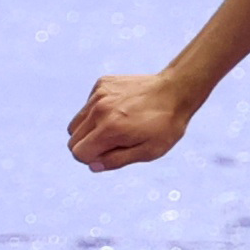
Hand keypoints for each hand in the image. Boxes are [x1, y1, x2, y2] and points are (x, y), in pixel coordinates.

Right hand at [69, 69, 198, 173]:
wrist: (176, 90)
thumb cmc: (165, 125)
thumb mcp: (148, 152)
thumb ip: (116, 161)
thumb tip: (93, 166)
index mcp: (109, 129)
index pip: (78, 153)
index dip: (91, 159)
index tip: (108, 155)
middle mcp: (99, 109)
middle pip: (73, 138)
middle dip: (88, 146)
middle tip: (113, 143)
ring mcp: (99, 94)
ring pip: (76, 122)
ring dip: (90, 130)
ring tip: (114, 127)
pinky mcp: (102, 83)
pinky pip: (87, 106)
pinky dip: (96, 112)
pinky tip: (119, 110)